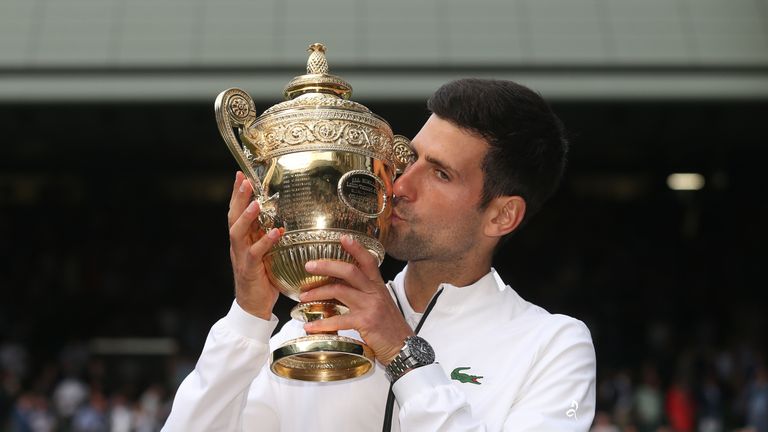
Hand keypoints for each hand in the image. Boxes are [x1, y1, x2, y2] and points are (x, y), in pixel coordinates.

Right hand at [227, 171, 282, 319]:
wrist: (252, 306)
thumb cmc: (261, 278)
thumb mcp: (265, 253)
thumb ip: (267, 237)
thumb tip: (281, 221)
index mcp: (241, 239)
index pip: (236, 211)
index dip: (238, 194)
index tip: (240, 174)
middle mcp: (238, 245)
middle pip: (233, 216)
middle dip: (238, 198)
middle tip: (244, 180)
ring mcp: (241, 256)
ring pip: (238, 232)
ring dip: (247, 216)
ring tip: (256, 203)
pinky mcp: (249, 269)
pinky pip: (256, 252)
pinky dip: (265, 241)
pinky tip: (275, 232)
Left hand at [299, 235, 413, 364]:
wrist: (404, 347)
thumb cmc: (390, 328)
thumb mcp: (381, 304)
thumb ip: (365, 294)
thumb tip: (342, 288)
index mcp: (378, 286)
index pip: (368, 261)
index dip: (356, 248)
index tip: (342, 237)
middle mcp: (374, 292)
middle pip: (349, 270)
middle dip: (327, 266)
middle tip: (309, 266)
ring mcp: (370, 306)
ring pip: (339, 290)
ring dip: (318, 293)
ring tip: (303, 297)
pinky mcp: (365, 322)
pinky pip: (338, 319)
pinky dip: (321, 324)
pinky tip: (310, 327)